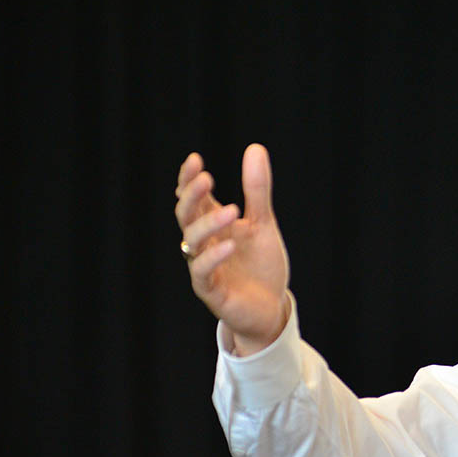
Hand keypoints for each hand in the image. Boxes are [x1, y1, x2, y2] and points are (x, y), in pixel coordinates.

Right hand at [174, 144, 290, 355]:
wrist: (271, 308)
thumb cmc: (262, 266)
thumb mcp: (263, 223)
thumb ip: (257, 191)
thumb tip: (255, 148)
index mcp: (213, 225)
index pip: (193, 198)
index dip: (189, 180)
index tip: (195, 160)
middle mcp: (203, 244)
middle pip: (186, 215)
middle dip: (192, 196)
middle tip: (206, 178)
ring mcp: (204, 267)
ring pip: (192, 242)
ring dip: (208, 224)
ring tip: (232, 210)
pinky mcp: (211, 291)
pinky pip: (202, 272)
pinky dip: (214, 257)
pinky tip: (229, 244)